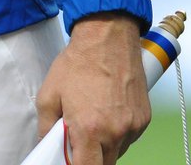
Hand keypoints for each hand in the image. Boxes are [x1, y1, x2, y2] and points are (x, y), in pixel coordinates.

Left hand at [36, 12, 150, 164]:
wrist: (107, 37)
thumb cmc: (77, 62)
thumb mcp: (49, 93)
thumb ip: (46, 126)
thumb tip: (47, 144)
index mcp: (89, 130)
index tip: (71, 158)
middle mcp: (114, 132)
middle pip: (104, 164)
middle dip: (91, 157)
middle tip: (80, 136)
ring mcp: (132, 127)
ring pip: (118, 152)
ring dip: (106, 144)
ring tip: (95, 116)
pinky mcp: (143, 119)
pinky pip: (130, 137)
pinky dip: (119, 131)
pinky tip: (109, 109)